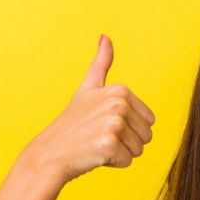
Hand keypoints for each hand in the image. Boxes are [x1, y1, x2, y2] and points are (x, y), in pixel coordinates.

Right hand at [21, 34, 156, 184]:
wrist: (50, 152)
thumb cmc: (72, 123)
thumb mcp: (88, 89)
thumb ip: (101, 64)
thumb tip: (105, 36)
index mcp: (120, 90)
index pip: (149, 121)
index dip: (129, 128)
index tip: (104, 123)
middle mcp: (119, 103)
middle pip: (147, 136)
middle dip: (127, 142)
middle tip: (99, 136)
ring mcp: (114, 123)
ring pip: (138, 149)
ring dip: (120, 152)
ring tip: (96, 144)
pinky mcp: (109, 143)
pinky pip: (127, 161)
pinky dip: (113, 163)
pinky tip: (94, 154)